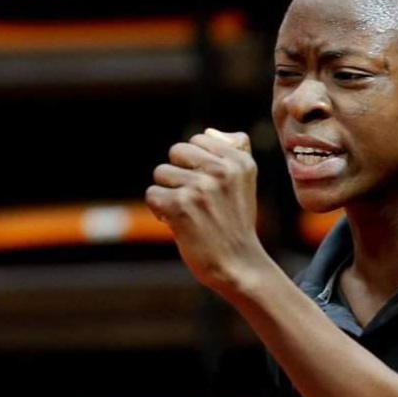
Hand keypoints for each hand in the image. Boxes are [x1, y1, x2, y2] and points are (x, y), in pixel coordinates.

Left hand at [145, 128, 268, 293]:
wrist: (238, 265)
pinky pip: (152, 194)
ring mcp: (200, 188)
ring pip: (161, 173)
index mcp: (239, 161)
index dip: (196, 164)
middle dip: (179, 175)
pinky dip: (159, 211)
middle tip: (195, 200)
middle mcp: (221, 171)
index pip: (198, 140)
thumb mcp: (245, 182)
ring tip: (188, 213)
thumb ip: (234, 150)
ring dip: (168, 194)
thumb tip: (209, 131)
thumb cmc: (235, 223)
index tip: (210, 187)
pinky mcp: (180, 206)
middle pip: (176, 152)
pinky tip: (177, 224)